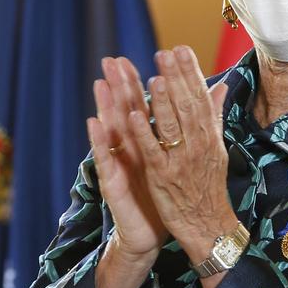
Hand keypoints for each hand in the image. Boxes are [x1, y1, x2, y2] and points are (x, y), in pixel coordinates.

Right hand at [86, 56, 166, 259]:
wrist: (151, 231)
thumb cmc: (163, 194)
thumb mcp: (173, 160)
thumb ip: (181, 133)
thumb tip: (193, 111)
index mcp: (146, 141)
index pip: (142, 106)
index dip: (141, 82)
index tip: (139, 56)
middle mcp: (129, 148)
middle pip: (124, 111)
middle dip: (119, 85)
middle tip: (112, 59)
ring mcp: (119, 163)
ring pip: (111, 130)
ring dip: (106, 105)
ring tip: (101, 81)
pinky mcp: (112, 181)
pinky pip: (105, 158)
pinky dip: (99, 141)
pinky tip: (94, 123)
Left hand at [128, 45, 237, 265]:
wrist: (208, 224)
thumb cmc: (209, 185)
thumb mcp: (216, 147)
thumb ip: (214, 115)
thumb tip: (221, 85)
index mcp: (209, 135)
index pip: (200, 97)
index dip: (190, 73)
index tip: (181, 49)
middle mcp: (198, 144)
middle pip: (187, 106)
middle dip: (176, 78)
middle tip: (165, 53)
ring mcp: (181, 160)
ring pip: (172, 125)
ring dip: (163, 100)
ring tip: (155, 76)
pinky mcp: (163, 177)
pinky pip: (153, 151)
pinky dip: (144, 132)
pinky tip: (134, 115)